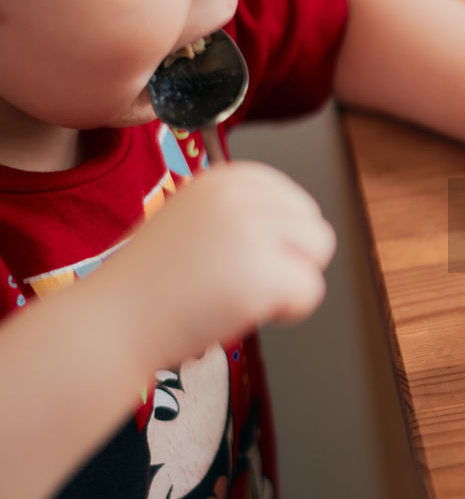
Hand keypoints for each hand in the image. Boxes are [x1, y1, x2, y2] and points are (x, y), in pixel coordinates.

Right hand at [92, 161, 335, 368]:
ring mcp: (252, 232)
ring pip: (318, 255)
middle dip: (290, 261)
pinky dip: (288, 312)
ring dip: (290, 283)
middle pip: (314, 228)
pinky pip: (311, 292)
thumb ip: (245, 213)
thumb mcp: (198, 220)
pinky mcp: (263, 273)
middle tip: (240, 281)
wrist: (112, 321)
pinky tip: (244, 313)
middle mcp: (241, 196)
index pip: (297, 202)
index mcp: (227, 178)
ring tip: (241, 294)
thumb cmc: (153, 282)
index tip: (241, 258)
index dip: (280, 241)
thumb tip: (304, 222)